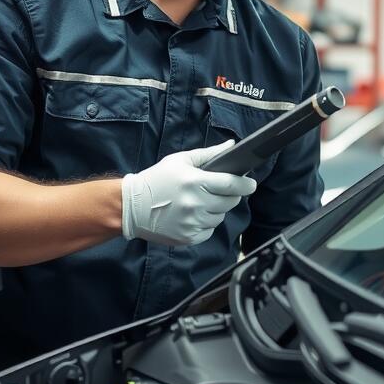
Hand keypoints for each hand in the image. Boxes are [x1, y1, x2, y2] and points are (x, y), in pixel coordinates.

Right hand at [121, 141, 256, 245]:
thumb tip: (232, 146)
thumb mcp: (180, 161)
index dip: (246, 184)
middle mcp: (196, 204)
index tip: (251, 184)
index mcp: (195, 182)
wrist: (132, 207)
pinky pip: (209, 230)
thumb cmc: (157, 180)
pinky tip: (192, 215)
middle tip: (219, 190)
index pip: (231, 184)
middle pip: (230, 202)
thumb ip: (209, 154)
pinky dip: (205, 223)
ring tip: (199, 202)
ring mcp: (192, 223)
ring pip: (220, 217)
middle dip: (230, 195)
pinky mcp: (188, 238)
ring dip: (216, 210)